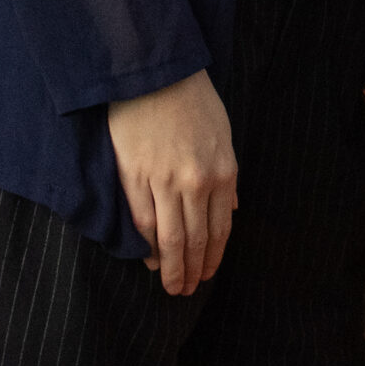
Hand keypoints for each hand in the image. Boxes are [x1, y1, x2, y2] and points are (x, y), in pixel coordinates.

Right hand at [106, 70, 236, 296]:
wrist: (158, 73)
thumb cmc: (194, 101)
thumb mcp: (224, 135)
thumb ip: (227, 177)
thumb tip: (230, 212)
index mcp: (222, 171)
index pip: (219, 228)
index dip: (213, 257)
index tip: (208, 275)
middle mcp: (195, 182)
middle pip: (195, 240)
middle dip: (192, 270)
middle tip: (187, 291)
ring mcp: (163, 181)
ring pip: (169, 238)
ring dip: (171, 268)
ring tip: (171, 286)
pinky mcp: (133, 177)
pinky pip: (141, 220)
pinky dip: (146, 245)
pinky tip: (150, 260)